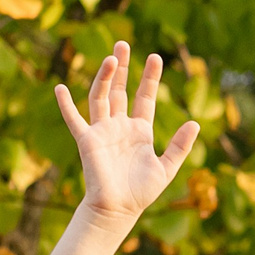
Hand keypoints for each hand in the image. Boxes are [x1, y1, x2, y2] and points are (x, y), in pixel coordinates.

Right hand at [57, 42, 200, 222]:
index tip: (155, 57)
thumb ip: (180, 146)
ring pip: (101, 97)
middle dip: (122, 67)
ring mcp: (102, 131)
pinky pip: (74, 120)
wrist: (118, 211)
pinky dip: (66, 105)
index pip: (144, 97)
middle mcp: (120, 126)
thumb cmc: (141, 193)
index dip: (150, 78)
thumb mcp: (167, 168)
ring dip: (104, 77)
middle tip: (123, 44)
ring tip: (111, 58)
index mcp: (140, 130)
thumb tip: (195, 122)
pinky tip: (60, 88)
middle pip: (120, 89)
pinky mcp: (87, 141)